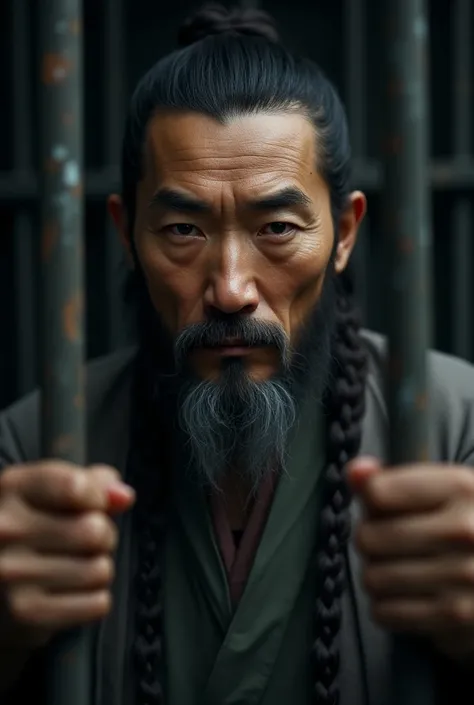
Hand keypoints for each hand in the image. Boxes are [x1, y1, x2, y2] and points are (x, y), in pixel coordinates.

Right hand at [0, 461, 134, 648]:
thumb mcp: (52, 493)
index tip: (89, 505)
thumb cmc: (32, 531)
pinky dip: (93, 600)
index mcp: (12, 488)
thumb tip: (123, 496)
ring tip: (72, 567)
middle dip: (102, 537)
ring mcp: (12, 573)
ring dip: (97, 569)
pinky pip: (98, 603)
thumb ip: (92, 483)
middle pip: (96, 531)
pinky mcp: (26, 612)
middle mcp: (5, 529)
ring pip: (100, 569)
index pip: (77, 487)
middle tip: (81, 543)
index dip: (97, 497)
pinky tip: (69, 593)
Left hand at [348, 457, 473, 662]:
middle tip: (390, 544)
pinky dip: (389, 607)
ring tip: (400, 570)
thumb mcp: (445, 491)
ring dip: (378, 577)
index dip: (371, 501)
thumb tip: (355, 471)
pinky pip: (386, 613)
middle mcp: (465, 530)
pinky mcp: (458, 617)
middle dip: (371, 542)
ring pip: (373, 578)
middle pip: (368, 537)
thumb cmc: (470, 525)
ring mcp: (464, 576)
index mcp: (461, 488)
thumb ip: (393, 478)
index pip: (378, 492)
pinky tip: (409, 596)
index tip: (383, 508)